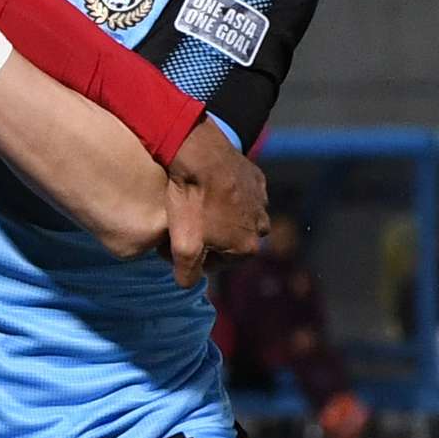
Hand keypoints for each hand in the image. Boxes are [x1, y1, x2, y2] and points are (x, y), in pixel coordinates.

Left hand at [164, 121, 267, 285]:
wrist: (200, 154)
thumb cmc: (192, 201)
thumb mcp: (183, 248)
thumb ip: (187, 275)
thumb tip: (187, 283)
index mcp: (247, 248)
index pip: (216, 264)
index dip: (193, 255)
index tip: (177, 242)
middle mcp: (262, 227)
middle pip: (229, 242)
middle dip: (209, 237)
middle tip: (185, 223)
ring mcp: (262, 202)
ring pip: (238, 219)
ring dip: (220, 216)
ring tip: (197, 205)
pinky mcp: (257, 179)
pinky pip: (242, 195)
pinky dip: (228, 196)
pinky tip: (208, 188)